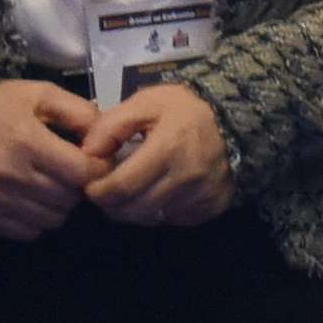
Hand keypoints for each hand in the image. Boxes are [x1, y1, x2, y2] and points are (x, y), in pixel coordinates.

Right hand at [0, 76, 104, 242]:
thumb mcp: (37, 94)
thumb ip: (76, 110)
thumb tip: (104, 136)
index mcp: (26, 141)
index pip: (82, 172)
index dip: (97, 168)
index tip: (94, 161)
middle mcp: (11, 174)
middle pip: (70, 197)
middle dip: (77, 186)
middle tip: (70, 172)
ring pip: (54, 219)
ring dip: (59, 204)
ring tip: (51, 185)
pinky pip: (30, 232)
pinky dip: (38, 219)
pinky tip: (33, 199)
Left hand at [76, 79, 238, 226]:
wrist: (235, 119)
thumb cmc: (185, 109)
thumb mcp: (146, 103)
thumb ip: (111, 125)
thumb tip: (87, 153)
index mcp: (168, 148)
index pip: (122, 187)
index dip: (99, 192)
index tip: (90, 187)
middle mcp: (187, 177)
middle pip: (135, 209)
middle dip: (112, 205)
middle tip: (106, 192)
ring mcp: (202, 195)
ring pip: (153, 218)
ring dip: (134, 209)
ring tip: (131, 191)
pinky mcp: (211, 207)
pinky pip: (174, 219)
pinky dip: (159, 211)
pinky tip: (158, 192)